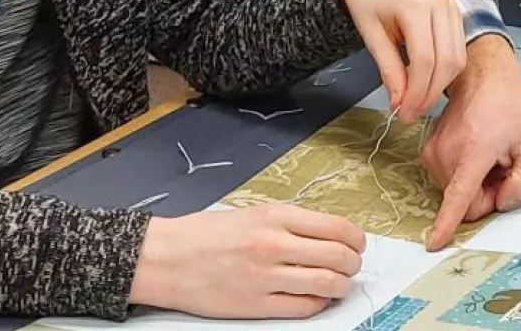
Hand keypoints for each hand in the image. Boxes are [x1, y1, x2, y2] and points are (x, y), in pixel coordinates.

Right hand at [128, 204, 365, 318]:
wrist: (164, 258)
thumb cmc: (202, 234)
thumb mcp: (250, 213)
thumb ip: (288, 223)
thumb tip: (327, 235)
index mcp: (275, 217)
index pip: (337, 227)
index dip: (356, 238)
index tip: (356, 243)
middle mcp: (274, 245)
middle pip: (339, 256)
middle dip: (353, 263)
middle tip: (351, 265)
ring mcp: (266, 277)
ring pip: (328, 284)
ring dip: (341, 285)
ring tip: (338, 283)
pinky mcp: (257, 305)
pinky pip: (304, 307)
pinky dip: (318, 303)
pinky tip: (315, 297)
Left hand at [336, 0, 467, 120]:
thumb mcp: (369, 33)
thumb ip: (387, 68)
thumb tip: (398, 102)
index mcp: (416, 5)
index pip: (425, 60)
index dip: (417, 92)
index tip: (404, 112)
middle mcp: (441, 4)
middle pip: (446, 62)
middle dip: (430, 94)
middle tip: (411, 113)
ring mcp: (451, 6)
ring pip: (457, 58)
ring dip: (440, 85)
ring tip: (417, 101)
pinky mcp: (455, 12)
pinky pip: (458, 49)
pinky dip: (446, 70)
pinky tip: (427, 81)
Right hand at [419, 34, 520, 249]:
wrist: (481, 76)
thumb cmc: (508, 107)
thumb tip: (502, 203)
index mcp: (474, 152)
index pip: (458, 197)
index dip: (447, 223)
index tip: (434, 243)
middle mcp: (446, 154)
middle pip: (466, 203)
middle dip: (486, 195)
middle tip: (503, 168)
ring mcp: (433, 153)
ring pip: (456, 194)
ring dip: (476, 184)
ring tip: (490, 156)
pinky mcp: (428, 154)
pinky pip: (448, 182)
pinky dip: (464, 176)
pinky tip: (477, 153)